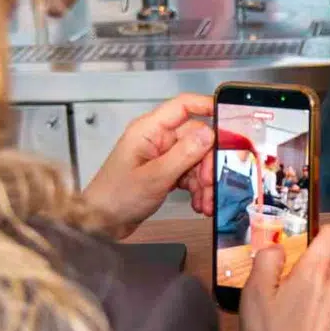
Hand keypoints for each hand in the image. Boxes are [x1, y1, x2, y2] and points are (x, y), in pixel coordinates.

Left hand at [82, 94, 214, 237]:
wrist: (100, 224)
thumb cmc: (114, 197)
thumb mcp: (154, 177)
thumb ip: (184, 154)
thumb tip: (210, 134)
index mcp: (149, 130)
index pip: (183, 106)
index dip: (207, 106)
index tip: (229, 117)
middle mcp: (157, 139)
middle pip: (196, 139)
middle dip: (208, 163)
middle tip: (211, 183)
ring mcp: (161, 156)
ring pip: (196, 160)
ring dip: (205, 181)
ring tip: (205, 201)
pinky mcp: (164, 172)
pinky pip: (190, 174)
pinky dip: (198, 189)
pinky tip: (198, 203)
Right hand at [241, 225, 329, 330]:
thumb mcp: (254, 291)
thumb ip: (267, 259)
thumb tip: (278, 249)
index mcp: (316, 272)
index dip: (321, 233)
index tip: (304, 244)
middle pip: (329, 265)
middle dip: (309, 270)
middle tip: (284, 287)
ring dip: (315, 295)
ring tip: (290, 315)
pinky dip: (320, 317)